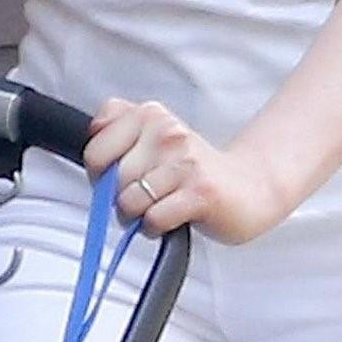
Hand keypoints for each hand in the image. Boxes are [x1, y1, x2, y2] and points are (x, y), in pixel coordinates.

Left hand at [84, 98, 292, 242]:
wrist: (249, 187)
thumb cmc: (193, 170)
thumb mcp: (153, 138)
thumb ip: (118, 129)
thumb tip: (92, 138)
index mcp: (151, 114)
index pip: (95, 148)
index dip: (98, 174)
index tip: (118, 178)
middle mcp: (167, 131)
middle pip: (110, 179)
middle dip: (118, 199)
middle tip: (144, 198)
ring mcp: (185, 161)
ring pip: (129, 201)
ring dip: (137, 217)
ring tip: (158, 209)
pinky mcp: (200, 192)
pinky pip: (153, 218)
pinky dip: (154, 228)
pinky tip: (170, 219)